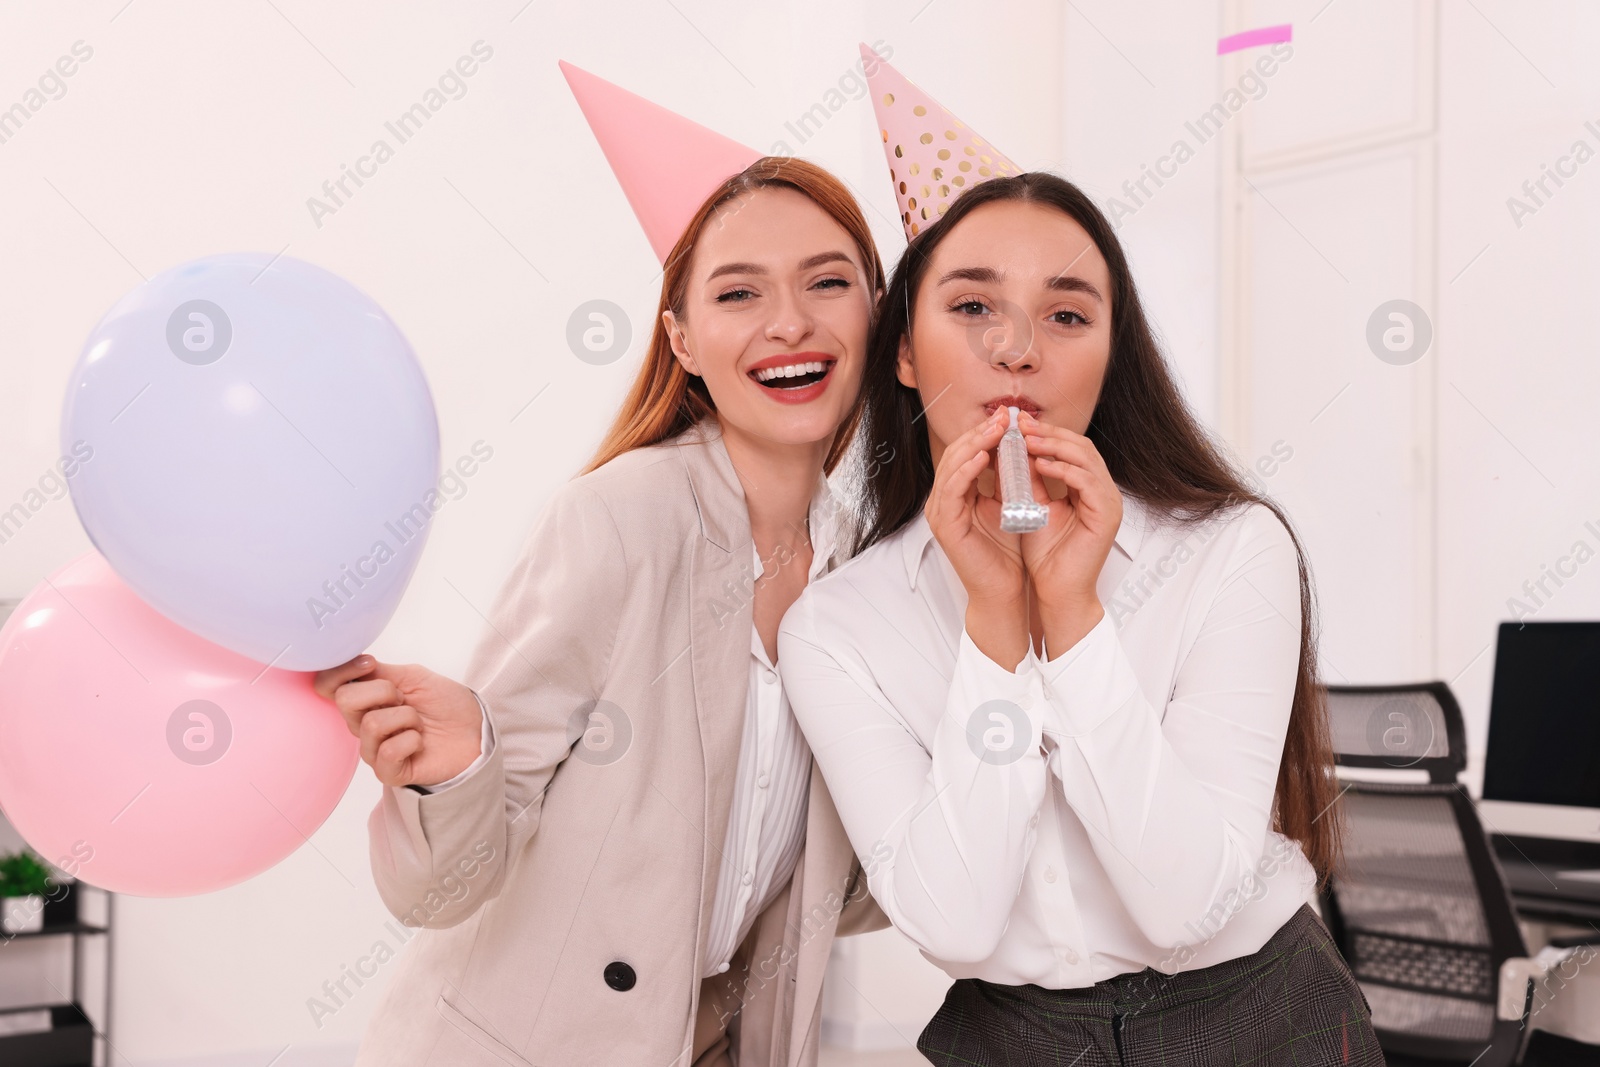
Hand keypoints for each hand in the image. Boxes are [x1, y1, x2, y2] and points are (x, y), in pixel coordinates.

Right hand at [313, 656, 483, 788]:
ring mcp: (374, 750)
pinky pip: (388, 751)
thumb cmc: (445, 704)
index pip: (327, 685)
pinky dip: (411, 740)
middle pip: (345, 701)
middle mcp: (362, 725)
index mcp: (365, 700)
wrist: (475, 730)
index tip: (370, 664)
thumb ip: (379, 672)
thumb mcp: (413, 676)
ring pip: (371, 724)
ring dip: (405, 717)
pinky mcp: (389, 772)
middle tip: (404, 698)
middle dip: (382, 691)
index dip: (341, 671)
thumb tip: (350, 661)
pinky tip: (420, 742)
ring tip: (419, 723)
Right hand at [926, 407, 1028, 665]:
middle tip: (1004, 415)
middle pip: (957, 454)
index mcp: (958, 494)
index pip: (967, 453)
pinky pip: (952, 488)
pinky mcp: (945, 525)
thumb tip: (1019, 444)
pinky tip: (984, 455)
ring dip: (975, 444)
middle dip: (981, 432)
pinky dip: (967, 469)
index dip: (986, 433)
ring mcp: (940, 512)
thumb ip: (1008, 478)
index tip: (1009, 416)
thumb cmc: (1008, 553)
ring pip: (952, 466)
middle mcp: (944, 500)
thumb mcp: (1011, 505)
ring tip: (997, 428)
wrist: (1003, 590)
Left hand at [1017, 409, 1119, 626]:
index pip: (1072, 449)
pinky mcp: (1107, 515)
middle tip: (1021, 423)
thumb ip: (1029, 479)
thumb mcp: (1033, 507)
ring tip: (1026, 439)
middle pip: (1082, 447)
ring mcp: (1109, 502)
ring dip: (1054, 446)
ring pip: (1086, 459)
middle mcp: (1103, 492)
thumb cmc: (1046, 556)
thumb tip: (1014, 448)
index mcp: (1089, 489)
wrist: (1057, 591)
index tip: (1018, 423)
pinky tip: (1041, 464)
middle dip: (1050, 433)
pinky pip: (1088, 482)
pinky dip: (1064, 470)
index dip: (1046, 433)